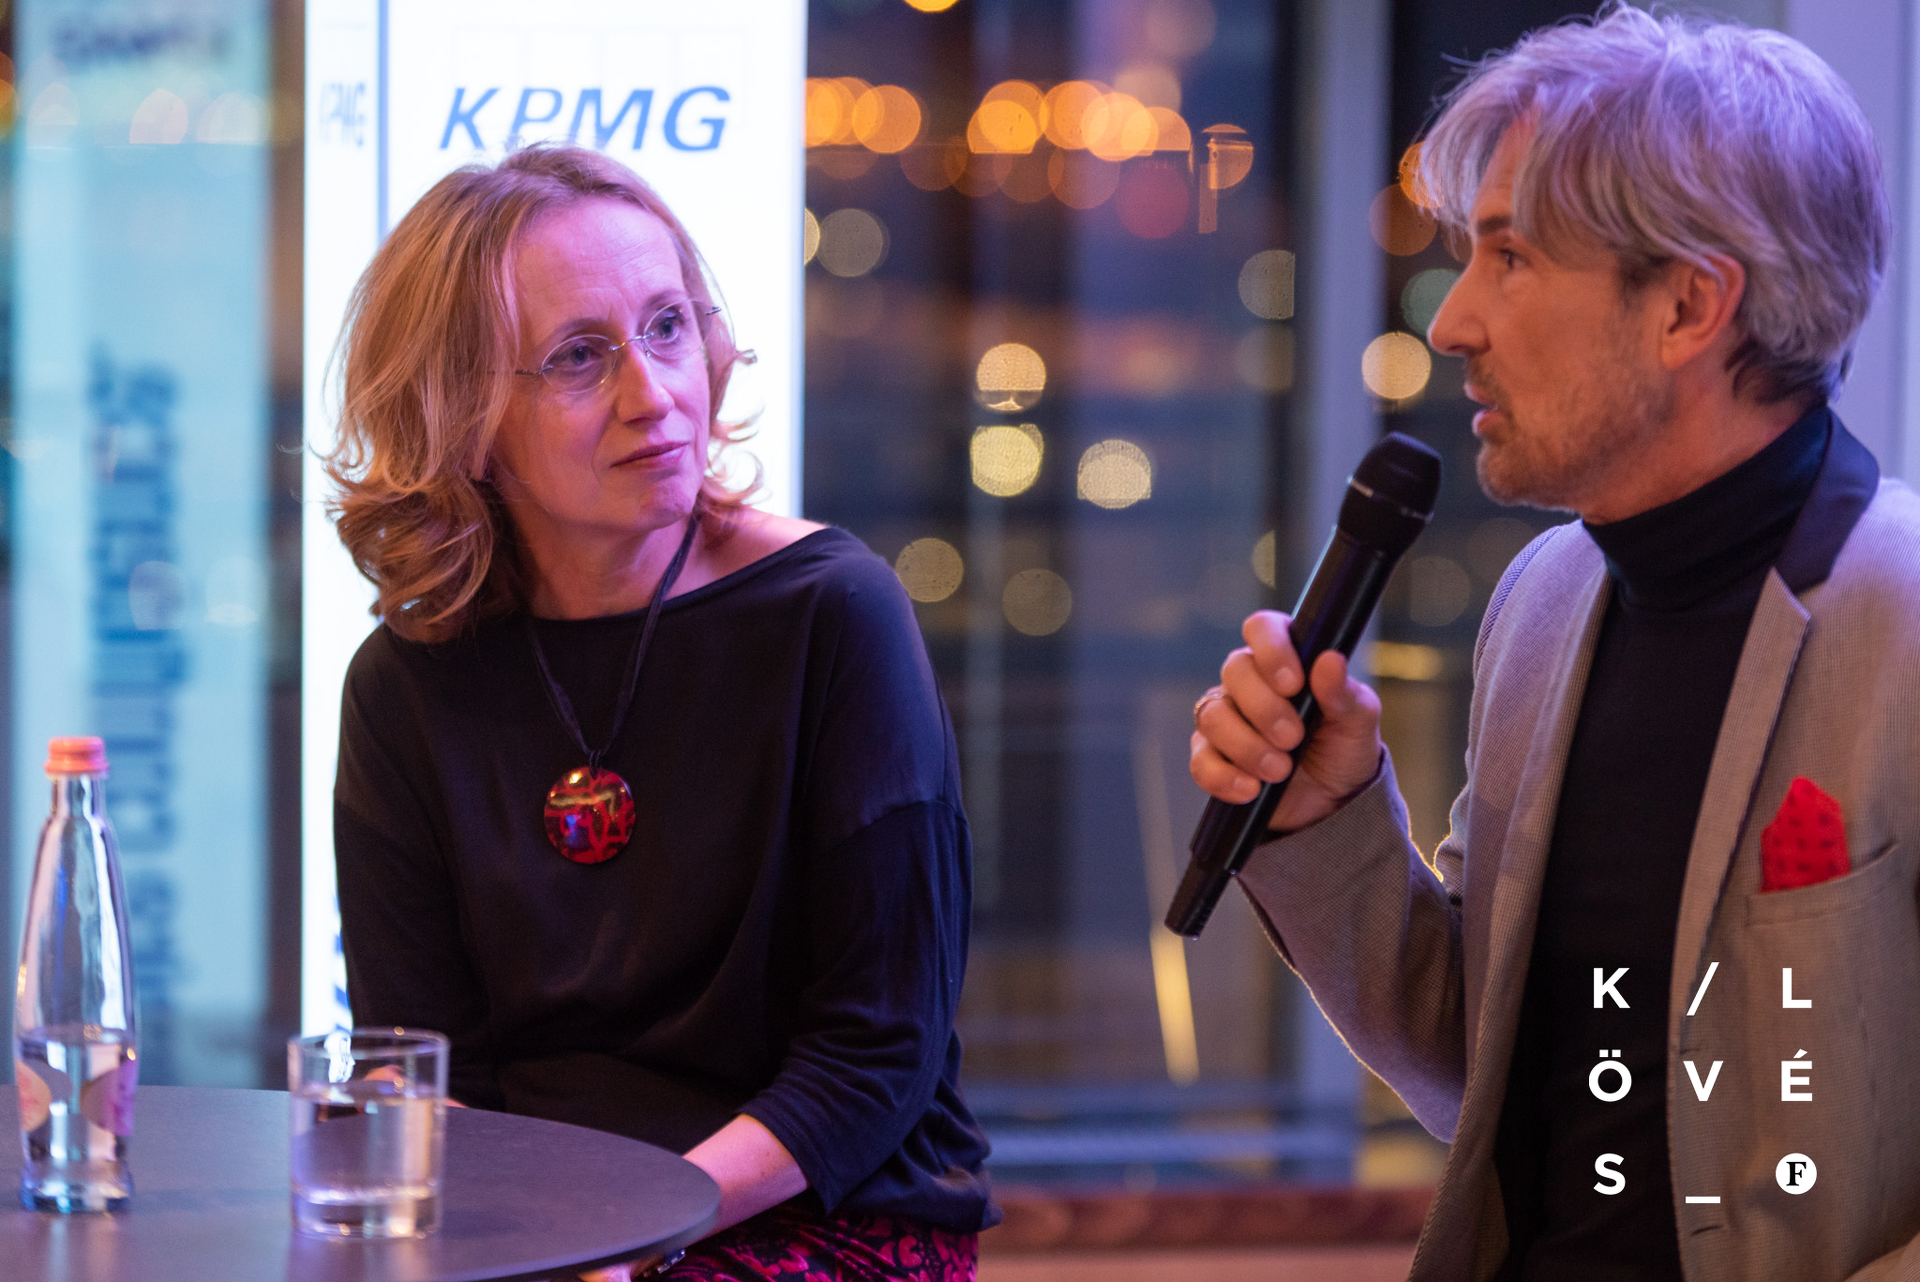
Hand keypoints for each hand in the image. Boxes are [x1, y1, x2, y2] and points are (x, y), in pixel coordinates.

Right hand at [1190, 610, 1382, 832]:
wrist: (1331, 802)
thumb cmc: (1343, 749)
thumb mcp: (1357, 722)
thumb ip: (1344, 693)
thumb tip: (1329, 660)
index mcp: (1285, 658)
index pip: (1262, 629)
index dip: (1272, 650)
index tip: (1293, 684)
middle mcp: (1249, 682)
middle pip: (1234, 672)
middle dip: (1264, 709)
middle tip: (1293, 738)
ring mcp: (1225, 718)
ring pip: (1212, 716)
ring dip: (1247, 746)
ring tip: (1280, 771)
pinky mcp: (1211, 757)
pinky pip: (1201, 761)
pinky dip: (1225, 776)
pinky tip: (1251, 789)